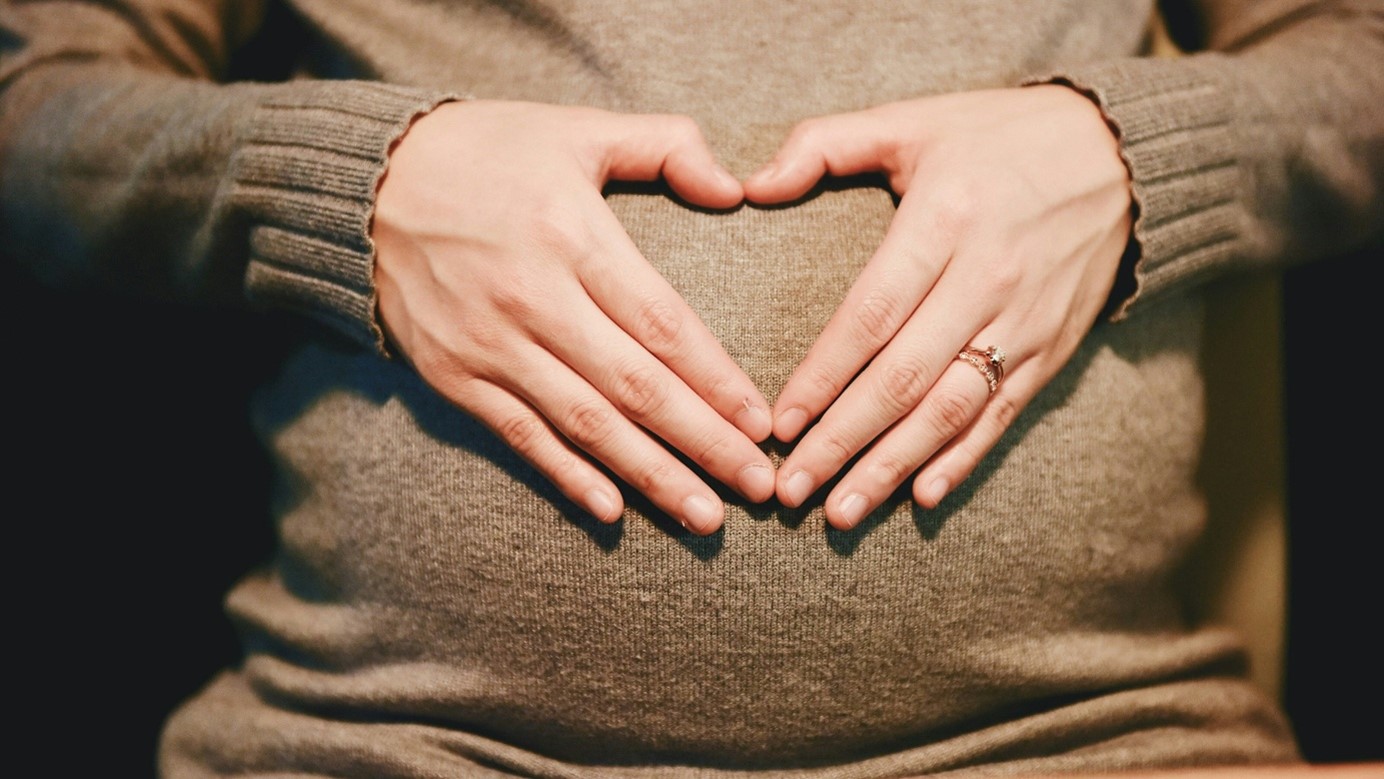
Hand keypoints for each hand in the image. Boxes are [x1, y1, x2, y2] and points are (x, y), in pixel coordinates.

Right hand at [372, 100, 774, 534]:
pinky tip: (613, 512)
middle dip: (705, 443)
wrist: (366, 181)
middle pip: (635, 387)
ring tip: (707, 516)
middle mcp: (532, 298)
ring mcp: (489, 344)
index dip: (717, 380)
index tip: (762, 424)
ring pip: (585, 424)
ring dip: (651, 475)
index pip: (662, 324)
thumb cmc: (487, 151)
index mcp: (572, 235)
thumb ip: (665, 146)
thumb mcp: (577, 129)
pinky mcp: (453, 375)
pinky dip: (567, 476)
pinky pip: (520, 436)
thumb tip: (734, 188)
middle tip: (760, 488)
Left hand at [744, 86, 1131, 528]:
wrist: (1120, 154)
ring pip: (951, 409)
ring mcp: (1025, 320)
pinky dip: (963, 460)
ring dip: (893, 467)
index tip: (778, 424)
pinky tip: (922, 497)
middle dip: (842, 441)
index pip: (871, 314)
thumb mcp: (911, 120)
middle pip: (904, 378)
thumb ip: (824, 145)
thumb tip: (751, 186)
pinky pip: (1003, 414)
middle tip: (791, 491)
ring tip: (841, 512)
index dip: (822, 376)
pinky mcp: (1053, 348)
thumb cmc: (997, 138)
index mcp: (944, 220)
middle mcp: (987, 278)